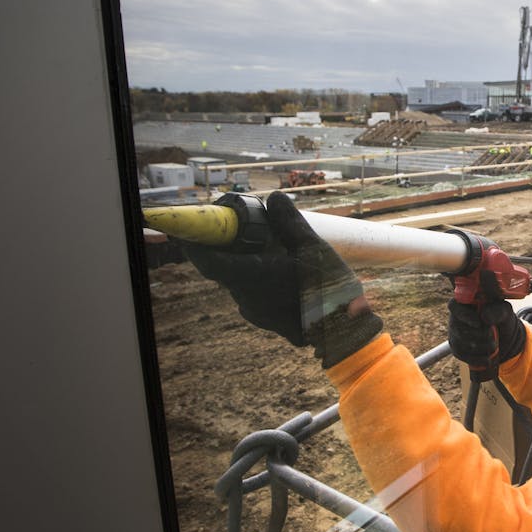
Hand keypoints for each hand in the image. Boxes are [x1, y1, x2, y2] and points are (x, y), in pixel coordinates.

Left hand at [184, 192, 381, 366]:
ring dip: (247, 265)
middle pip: (223, 269)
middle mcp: (247, 298)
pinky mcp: (266, 321)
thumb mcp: (313, 246)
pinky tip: (284, 275)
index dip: (194, 243)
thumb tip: (274, 198)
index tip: (188, 229)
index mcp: (252, 277)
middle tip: (241, 229)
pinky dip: (259, 281)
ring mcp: (256, 313)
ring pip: (240, 282)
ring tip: (272, 251)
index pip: (208, 260)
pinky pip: (254, 295)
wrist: (344, 332)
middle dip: (227, 248)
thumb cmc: (329, 289)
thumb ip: (289, 221)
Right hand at [448, 270, 525, 380]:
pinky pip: (463, 356)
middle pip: (459, 329)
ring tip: (494, 345)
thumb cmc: (502, 317)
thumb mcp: (504, 311)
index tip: (478, 323)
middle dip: (480, 335)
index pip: (454, 306)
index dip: (464, 316)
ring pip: (461, 344)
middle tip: (493, 335)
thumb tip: (485, 317)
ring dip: (480, 347)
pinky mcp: (457, 349)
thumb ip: (498, 310)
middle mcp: (455, 318)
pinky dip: (477, 359)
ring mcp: (454, 334)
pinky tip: (488, 359)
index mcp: (465, 303)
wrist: (504, 336)